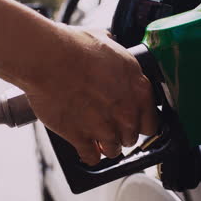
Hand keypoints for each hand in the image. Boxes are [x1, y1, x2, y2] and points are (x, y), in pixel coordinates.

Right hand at [21, 26, 157, 164]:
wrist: (48, 59)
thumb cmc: (75, 47)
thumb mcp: (107, 42)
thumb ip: (116, 55)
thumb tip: (112, 46)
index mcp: (138, 89)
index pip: (152, 122)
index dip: (141, 122)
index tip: (132, 121)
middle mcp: (126, 113)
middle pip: (132, 137)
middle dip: (121, 132)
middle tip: (109, 124)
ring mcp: (105, 128)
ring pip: (114, 150)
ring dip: (106, 145)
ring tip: (96, 135)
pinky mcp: (82, 138)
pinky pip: (92, 158)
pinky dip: (89, 155)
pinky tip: (85, 147)